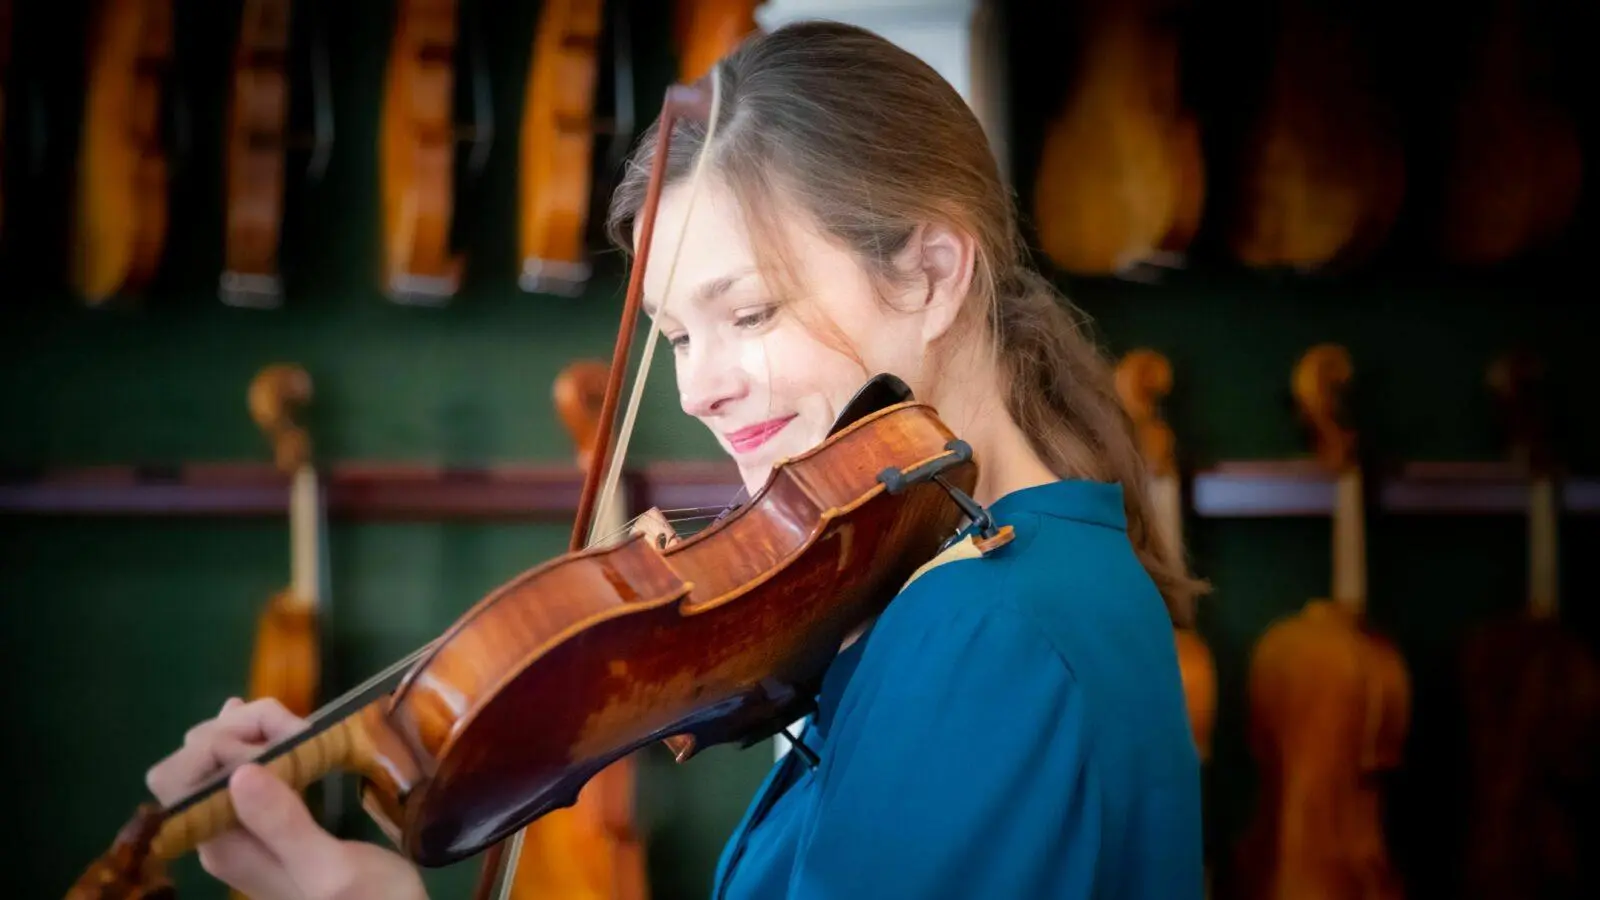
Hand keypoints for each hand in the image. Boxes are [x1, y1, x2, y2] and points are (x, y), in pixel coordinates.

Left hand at [145, 697, 427, 899]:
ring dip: (252, 730)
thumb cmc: (368, 899)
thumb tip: (240, 772)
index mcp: (224, 845)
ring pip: (215, 754)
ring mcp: (239, 822)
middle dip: (238, 730)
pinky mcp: (263, 814)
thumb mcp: (332, 868)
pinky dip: (260, 737)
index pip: (175, 779)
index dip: (216, 746)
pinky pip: (241, 762)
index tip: (277, 743)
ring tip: (302, 733)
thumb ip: (285, 825)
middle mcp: (219, 832)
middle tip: (297, 733)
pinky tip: (284, 729)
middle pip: (191, 758)